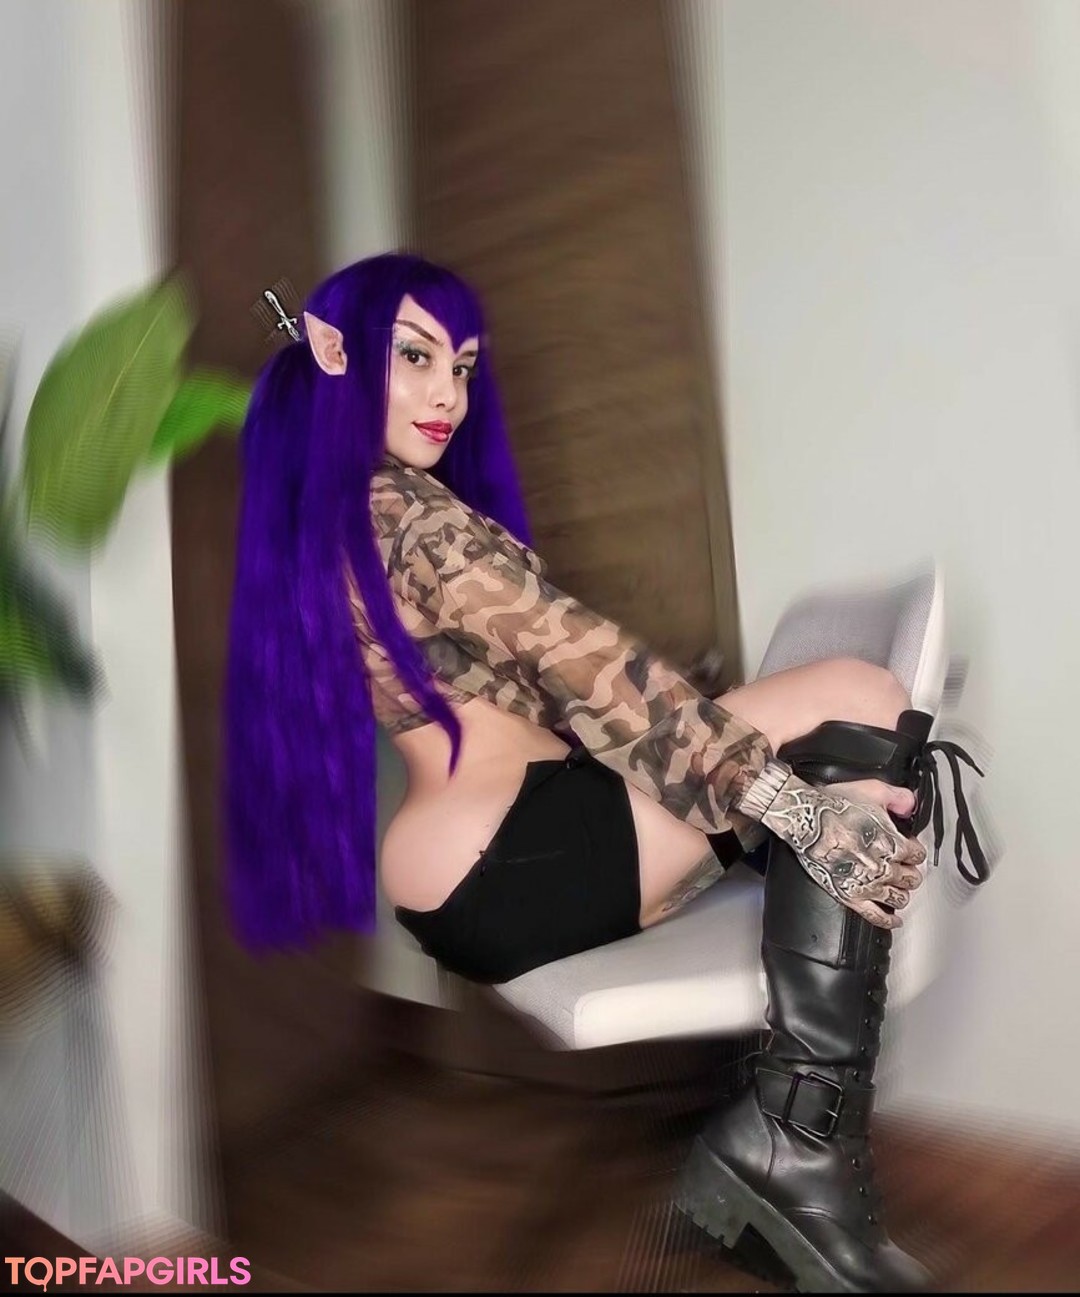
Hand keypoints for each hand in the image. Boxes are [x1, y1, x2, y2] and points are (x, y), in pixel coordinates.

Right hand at [760, 773, 926, 928]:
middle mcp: (883, 868)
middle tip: (905, 868)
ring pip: (899, 898)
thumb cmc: (832, 806)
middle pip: (911, 879)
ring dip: (902, 893)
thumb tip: (910, 805)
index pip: (918, 856)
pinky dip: (888, 920)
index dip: (914, 850)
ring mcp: (867, 885)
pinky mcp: (849, 896)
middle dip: (910, 872)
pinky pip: (876, 916)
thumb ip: (899, 797)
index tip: (909, 849)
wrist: (803, 820)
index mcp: (892, 844)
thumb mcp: (872, 790)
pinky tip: (893, 919)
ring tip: (898, 889)